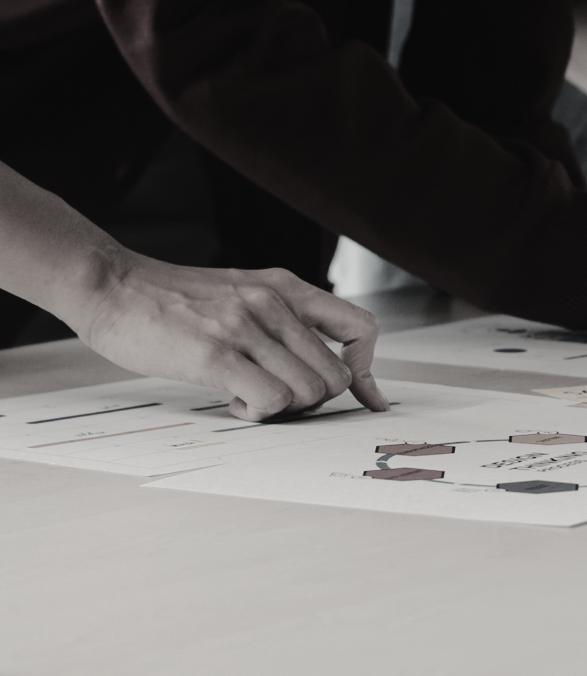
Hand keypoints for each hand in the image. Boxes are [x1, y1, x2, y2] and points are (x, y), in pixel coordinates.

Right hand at [66, 254, 386, 421]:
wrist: (110, 284)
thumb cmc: (172, 300)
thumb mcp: (242, 291)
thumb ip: (282, 319)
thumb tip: (319, 364)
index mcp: (286, 288)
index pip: (361, 328)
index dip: (367, 371)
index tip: (361, 397)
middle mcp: (274, 303)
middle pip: (336, 376)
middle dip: (313, 401)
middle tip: (276, 398)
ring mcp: (245, 327)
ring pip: (309, 392)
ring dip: (283, 409)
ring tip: (247, 395)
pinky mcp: (215, 353)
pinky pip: (270, 400)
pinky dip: (257, 412)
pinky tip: (232, 400)